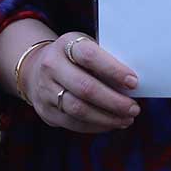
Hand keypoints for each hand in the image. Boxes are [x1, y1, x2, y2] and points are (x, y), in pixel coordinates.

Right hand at [22, 32, 141, 133]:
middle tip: (134, 108)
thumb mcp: (85, 47)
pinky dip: (96, 126)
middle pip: (85, 88)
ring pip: (78, 110)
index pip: (89, 57)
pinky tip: (110, 124)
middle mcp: (51, 66)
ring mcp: (45, 90)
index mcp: (65, 45)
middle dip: (113, 101)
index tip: (134, 82)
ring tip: (126, 119)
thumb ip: (105, 60)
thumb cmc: (73, 58)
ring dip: (107, 118)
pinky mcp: (45, 111)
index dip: (113, 70)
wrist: (36, 68)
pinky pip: (73, 123)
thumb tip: (132, 84)